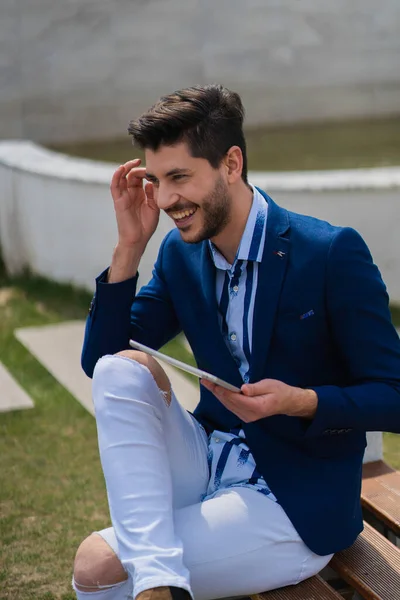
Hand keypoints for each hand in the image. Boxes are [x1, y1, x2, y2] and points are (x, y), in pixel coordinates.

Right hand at [110, 159, 159, 249]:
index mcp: (139, 194)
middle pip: (131, 175)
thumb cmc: (146, 226)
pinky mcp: (118, 201)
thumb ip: (152, 194)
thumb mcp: (154, 207)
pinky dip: (116, 176)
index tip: (153, 169)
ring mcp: (123, 196)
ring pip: (121, 177)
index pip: (140, 177)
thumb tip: (150, 182)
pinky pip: (115, 186)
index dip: (145, 171)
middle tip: (144, 163)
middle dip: (137, 168)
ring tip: (133, 162)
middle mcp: (130, 193)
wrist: (138, 239)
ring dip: (126, 168)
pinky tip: (121, 169)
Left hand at [200, 378, 317, 422]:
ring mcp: (247, 417)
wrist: (287, 403)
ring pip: (228, 405)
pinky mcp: (245, 415)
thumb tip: (242, 389)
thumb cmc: (280, 391)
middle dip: (216, 391)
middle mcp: (249, 415)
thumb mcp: (270, 385)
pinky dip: (223, 398)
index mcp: (256, 407)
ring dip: (217, 394)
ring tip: (207, 383)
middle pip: (228, 402)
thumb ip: (255, 388)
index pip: (235, 398)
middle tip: (205, 380)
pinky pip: (231, 406)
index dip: (222, 390)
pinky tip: (217, 390)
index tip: (213, 383)